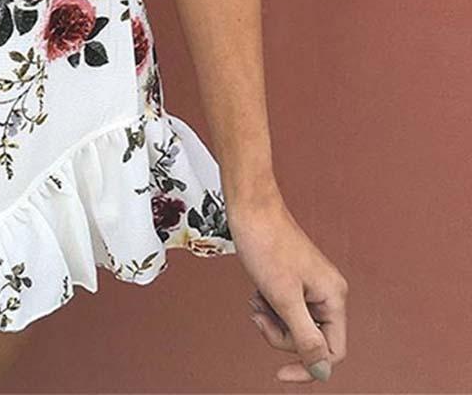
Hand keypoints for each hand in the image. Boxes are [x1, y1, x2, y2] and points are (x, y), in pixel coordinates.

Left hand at [228, 189, 347, 383]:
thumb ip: (306, 337)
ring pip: (294, 325)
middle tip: (259, 315)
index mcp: (334, 297)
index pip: (332, 352)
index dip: (307, 366)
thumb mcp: (283, 297)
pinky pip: (284, 309)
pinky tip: (256, 293)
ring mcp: (310, 286)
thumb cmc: (265, 244)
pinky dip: (268, 307)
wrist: (249, 207)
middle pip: (310, 340)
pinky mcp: (293, 280)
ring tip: (256, 300)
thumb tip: (322, 371)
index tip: (279, 374)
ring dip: (271, 320)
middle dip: (280, 334)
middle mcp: (327, 293)